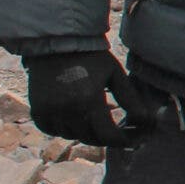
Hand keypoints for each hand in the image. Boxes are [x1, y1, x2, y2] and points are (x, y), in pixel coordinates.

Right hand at [22, 51, 162, 147]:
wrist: (57, 42)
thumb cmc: (91, 57)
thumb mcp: (115, 75)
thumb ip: (131, 100)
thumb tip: (147, 122)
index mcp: (89, 100)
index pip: (109, 136)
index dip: (123, 140)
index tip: (131, 138)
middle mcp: (67, 109)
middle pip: (91, 139)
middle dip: (106, 137)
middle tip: (116, 131)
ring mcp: (49, 111)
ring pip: (72, 136)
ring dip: (85, 132)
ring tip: (96, 121)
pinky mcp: (37, 110)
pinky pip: (52, 130)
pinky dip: (64, 129)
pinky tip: (74, 118)